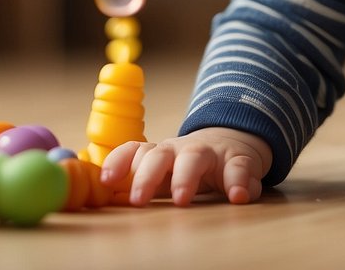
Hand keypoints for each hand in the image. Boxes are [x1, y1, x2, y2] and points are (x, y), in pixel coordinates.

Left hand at [100, 128, 272, 206]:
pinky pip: (238, 169)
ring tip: (181, 200)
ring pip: (194, 157)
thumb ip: (142, 183)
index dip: (118, 163)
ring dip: (185, 177)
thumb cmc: (191, 166)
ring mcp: (210, 154)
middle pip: (159, 154)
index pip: (135, 151)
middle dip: (146, 175)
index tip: (105, 181)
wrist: (235, 144)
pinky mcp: (239, 161)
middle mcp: (181, 150)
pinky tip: (237, 197)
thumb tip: (108, 198)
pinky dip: (238, 183)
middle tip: (138, 200)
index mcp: (161, 154)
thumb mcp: (167, 174)